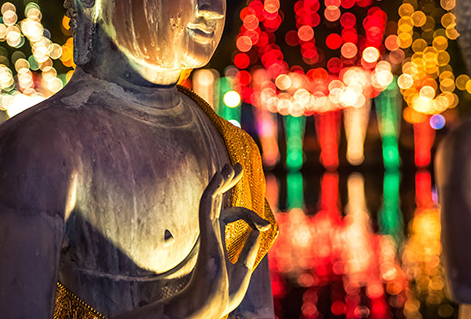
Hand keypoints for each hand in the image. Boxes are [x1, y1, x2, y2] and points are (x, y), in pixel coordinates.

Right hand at [169, 164, 270, 318]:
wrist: (210, 306)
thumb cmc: (222, 294)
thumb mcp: (244, 269)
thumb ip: (249, 250)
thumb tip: (259, 232)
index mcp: (219, 240)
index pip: (232, 215)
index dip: (251, 216)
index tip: (265, 225)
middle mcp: (211, 233)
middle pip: (218, 200)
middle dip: (227, 182)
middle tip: (236, 166)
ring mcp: (207, 232)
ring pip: (211, 198)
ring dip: (220, 181)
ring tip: (230, 166)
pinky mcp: (206, 233)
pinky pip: (206, 205)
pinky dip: (213, 189)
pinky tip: (221, 176)